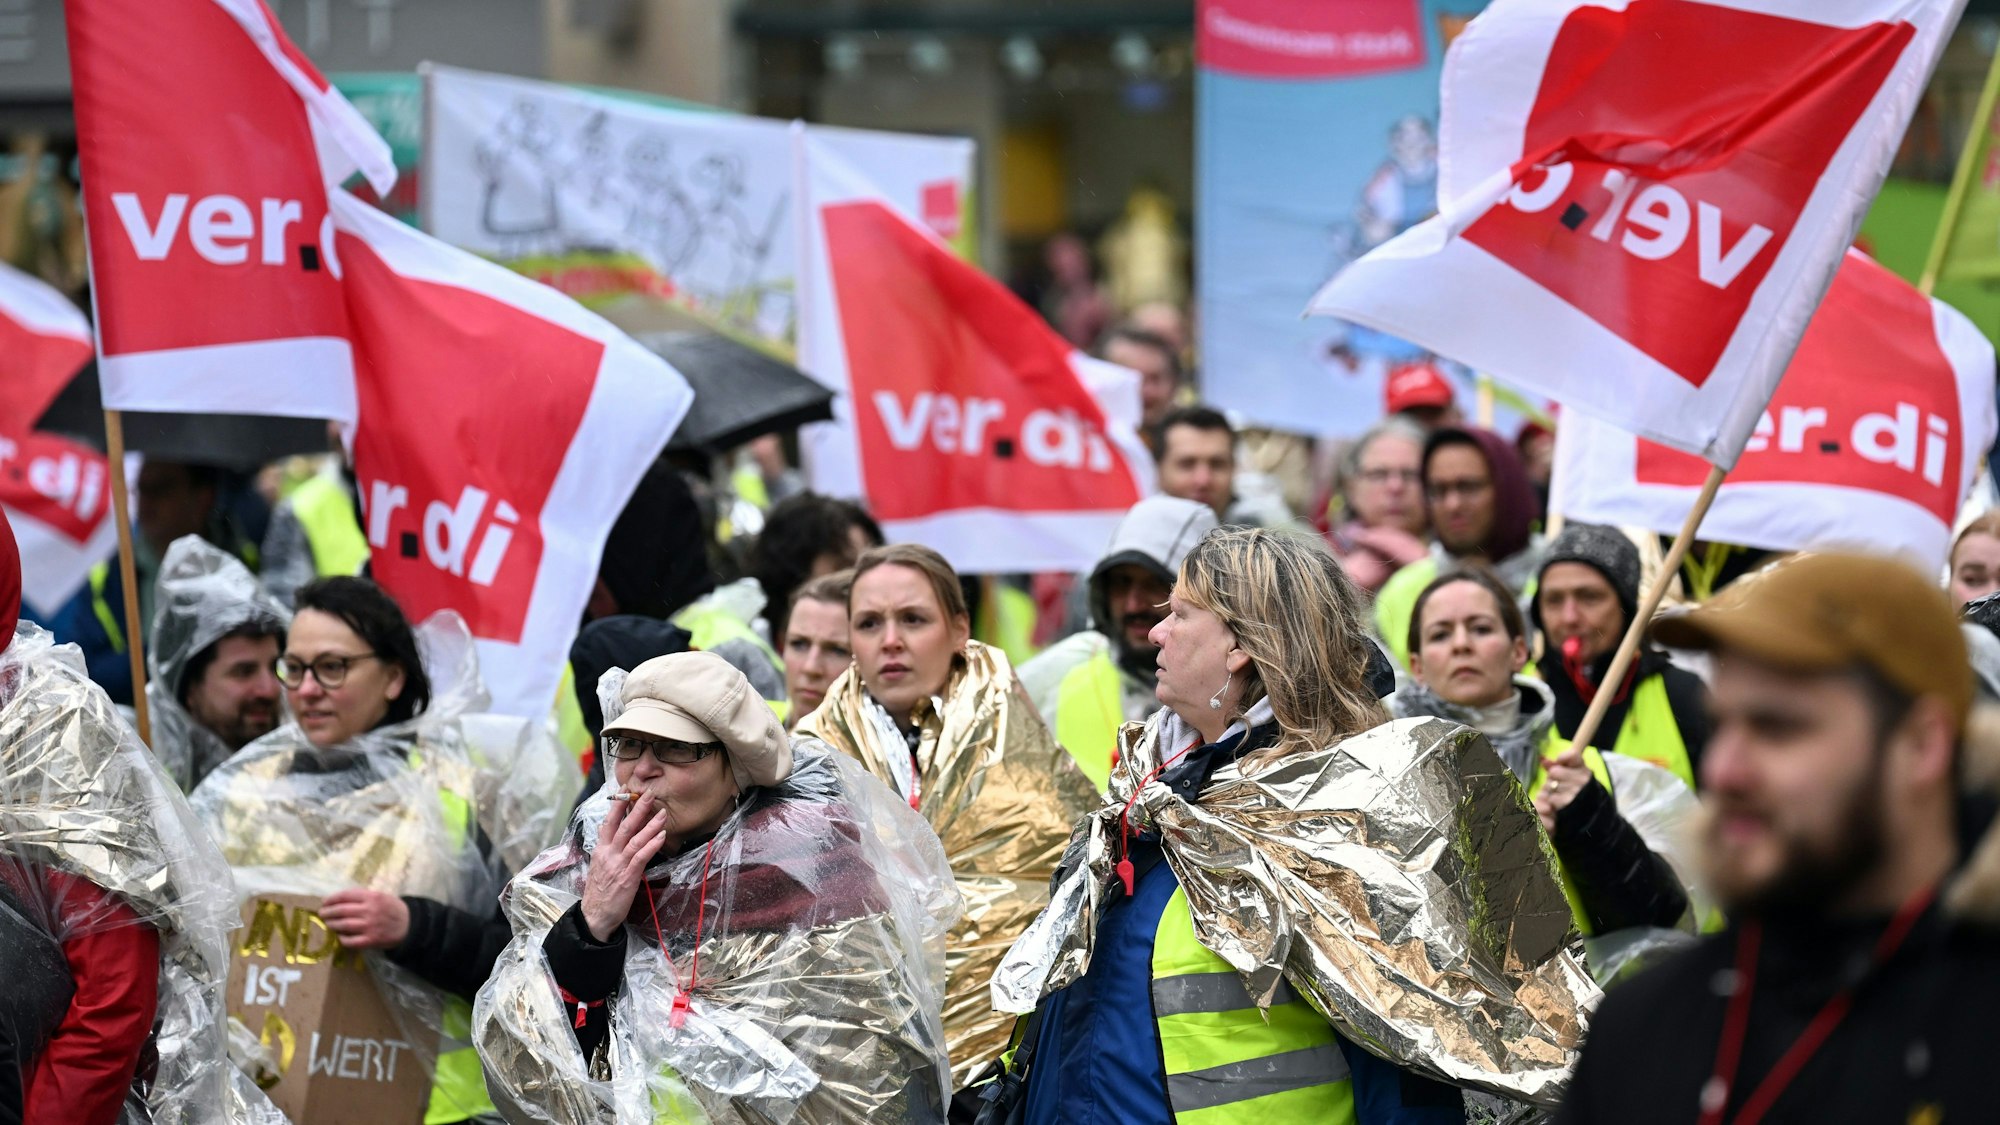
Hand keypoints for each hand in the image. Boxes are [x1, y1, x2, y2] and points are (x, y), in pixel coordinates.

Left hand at [321, 887, 410, 949]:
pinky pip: (351, 941)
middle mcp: (369, 911)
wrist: (410, 924)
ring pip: (343, 925)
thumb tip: (341, 899)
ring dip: (332, 925)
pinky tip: (340, 937)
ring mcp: (370, 926)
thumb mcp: (380, 896)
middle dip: (328, 912)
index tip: (325, 902)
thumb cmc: (393, 908)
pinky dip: (342, 939)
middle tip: (322, 914)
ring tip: (328, 924)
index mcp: (372, 897)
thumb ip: (362, 896)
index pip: (345, 896)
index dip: (332, 899)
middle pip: (342, 911)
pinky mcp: (371, 940)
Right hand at [581, 792, 669, 942]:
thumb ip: (604, 846)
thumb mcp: (598, 865)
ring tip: (662, 813)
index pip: (608, 822)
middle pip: (623, 826)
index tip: (626, 790)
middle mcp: (608, 854)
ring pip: (634, 839)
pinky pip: (641, 857)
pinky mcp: (628, 877)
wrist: (595, 916)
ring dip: (650, 825)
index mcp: (600, 850)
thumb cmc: (599, 891)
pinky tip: (661, 836)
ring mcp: (618, 865)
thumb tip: (605, 828)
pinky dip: (651, 845)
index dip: (618, 805)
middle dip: (637, 809)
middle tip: (650, 794)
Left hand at [1533, 749, 1591, 832]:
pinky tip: (1560, 806)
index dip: (1563, 758)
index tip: (1561, 763)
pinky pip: (1551, 798)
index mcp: (1585, 771)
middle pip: (1554, 771)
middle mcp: (1583, 780)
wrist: (1589, 817)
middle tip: (1560, 786)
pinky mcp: (1568, 803)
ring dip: (1552, 792)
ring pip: (1550, 784)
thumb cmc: (1577, 794)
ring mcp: (1576, 792)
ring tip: (1562, 797)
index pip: (1571, 755)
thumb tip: (1543, 761)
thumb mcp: (1573, 777)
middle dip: (1553, 779)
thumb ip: (1560, 766)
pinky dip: (1552, 802)